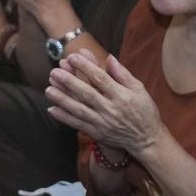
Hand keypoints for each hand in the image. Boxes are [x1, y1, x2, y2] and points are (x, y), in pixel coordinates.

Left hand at [46, 51, 166, 157]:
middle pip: (86, 93)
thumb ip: (123, 74)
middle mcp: (110, 109)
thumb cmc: (144, 110)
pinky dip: (64, 117)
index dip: (86, 67)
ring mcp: (102, 122)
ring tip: (48, 89)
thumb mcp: (139, 89)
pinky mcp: (97, 133)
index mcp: (122, 96)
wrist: (146, 139)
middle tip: (55, 71)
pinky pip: (78, 124)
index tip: (73, 57)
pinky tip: (52, 109)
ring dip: (62, 99)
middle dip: (69, 82)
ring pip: (79, 109)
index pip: (101, 78)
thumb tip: (109, 58)